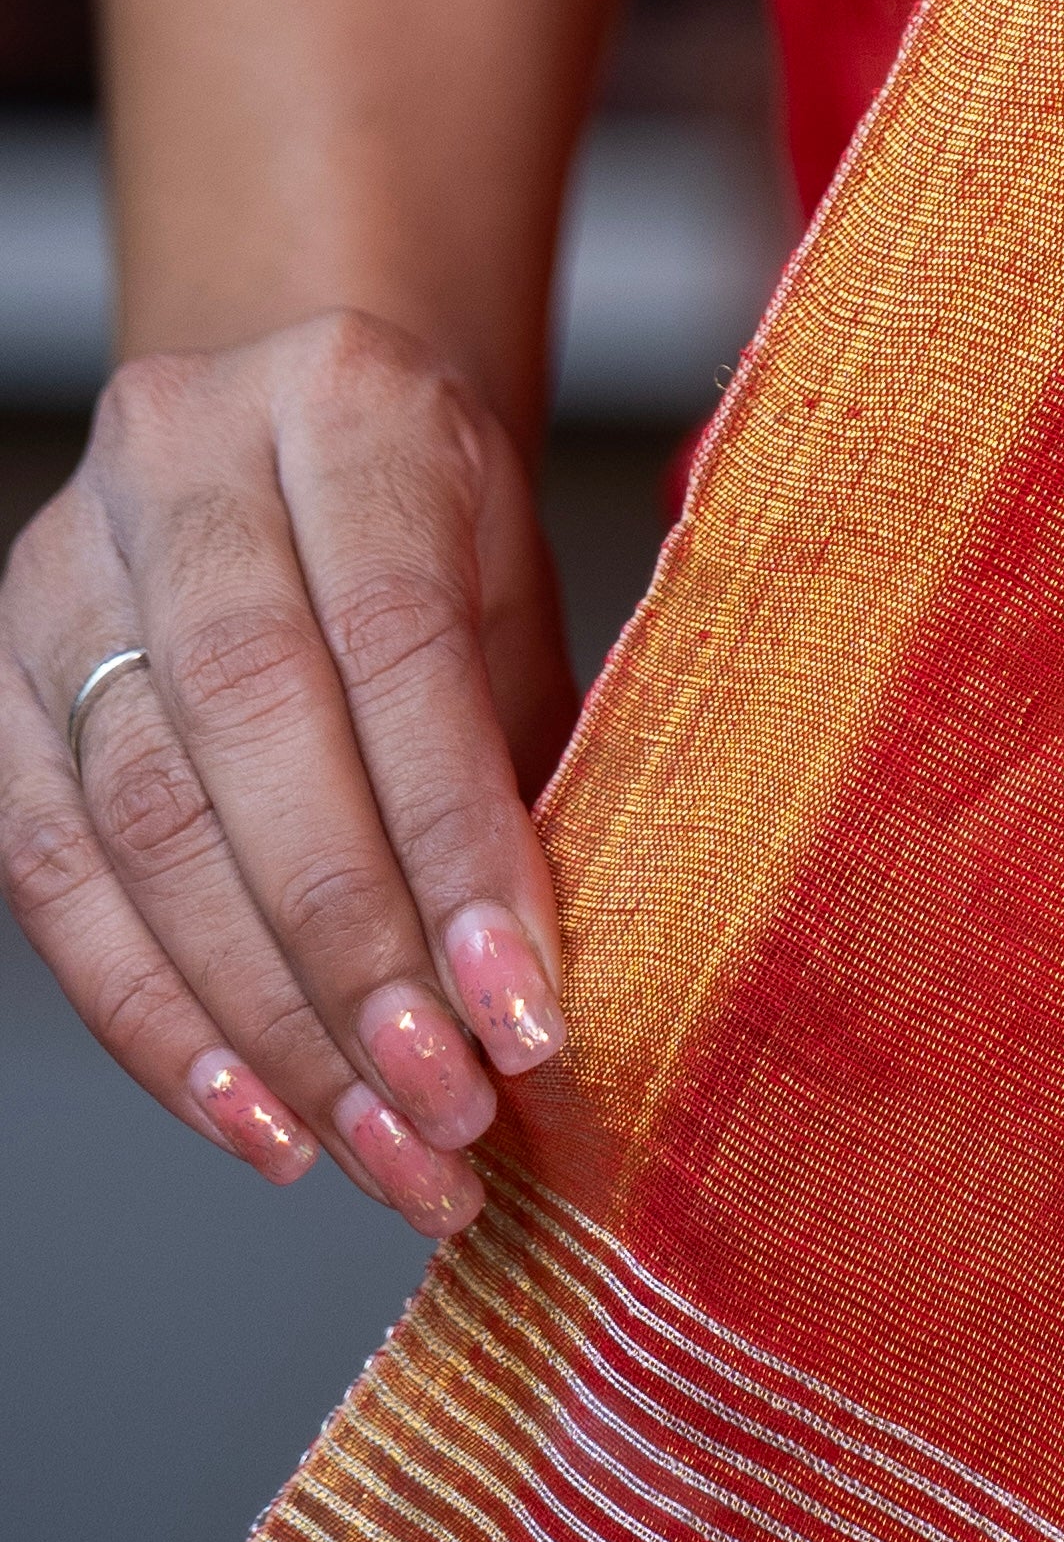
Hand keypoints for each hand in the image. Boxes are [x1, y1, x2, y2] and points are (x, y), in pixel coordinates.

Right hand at [1, 313, 576, 1234]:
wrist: (300, 432)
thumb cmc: (433, 526)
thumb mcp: (510, 582)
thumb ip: (521, 750)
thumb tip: (537, 988)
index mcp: (344, 400)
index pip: (396, 640)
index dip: (455, 840)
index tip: (522, 1009)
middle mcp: (181, 462)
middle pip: (252, 733)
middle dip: (354, 953)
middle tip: (444, 1106)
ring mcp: (63, 572)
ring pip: (143, 822)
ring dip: (263, 1018)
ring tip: (374, 1142)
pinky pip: (50, 876)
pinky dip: (155, 1019)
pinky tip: (255, 1117)